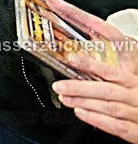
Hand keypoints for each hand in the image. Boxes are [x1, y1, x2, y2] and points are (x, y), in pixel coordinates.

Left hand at [47, 0, 137, 141]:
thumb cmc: (137, 98)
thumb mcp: (130, 83)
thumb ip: (111, 75)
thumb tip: (79, 59)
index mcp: (132, 81)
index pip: (110, 69)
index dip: (90, 63)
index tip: (71, 58)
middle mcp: (135, 95)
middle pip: (106, 89)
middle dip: (80, 87)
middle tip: (59, 85)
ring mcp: (136, 113)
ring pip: (108, 106)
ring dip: (83, 102)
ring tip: (64, 97)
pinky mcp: (136, 130)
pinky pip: (116, 126)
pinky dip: (97, 119)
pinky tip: (80, 113)